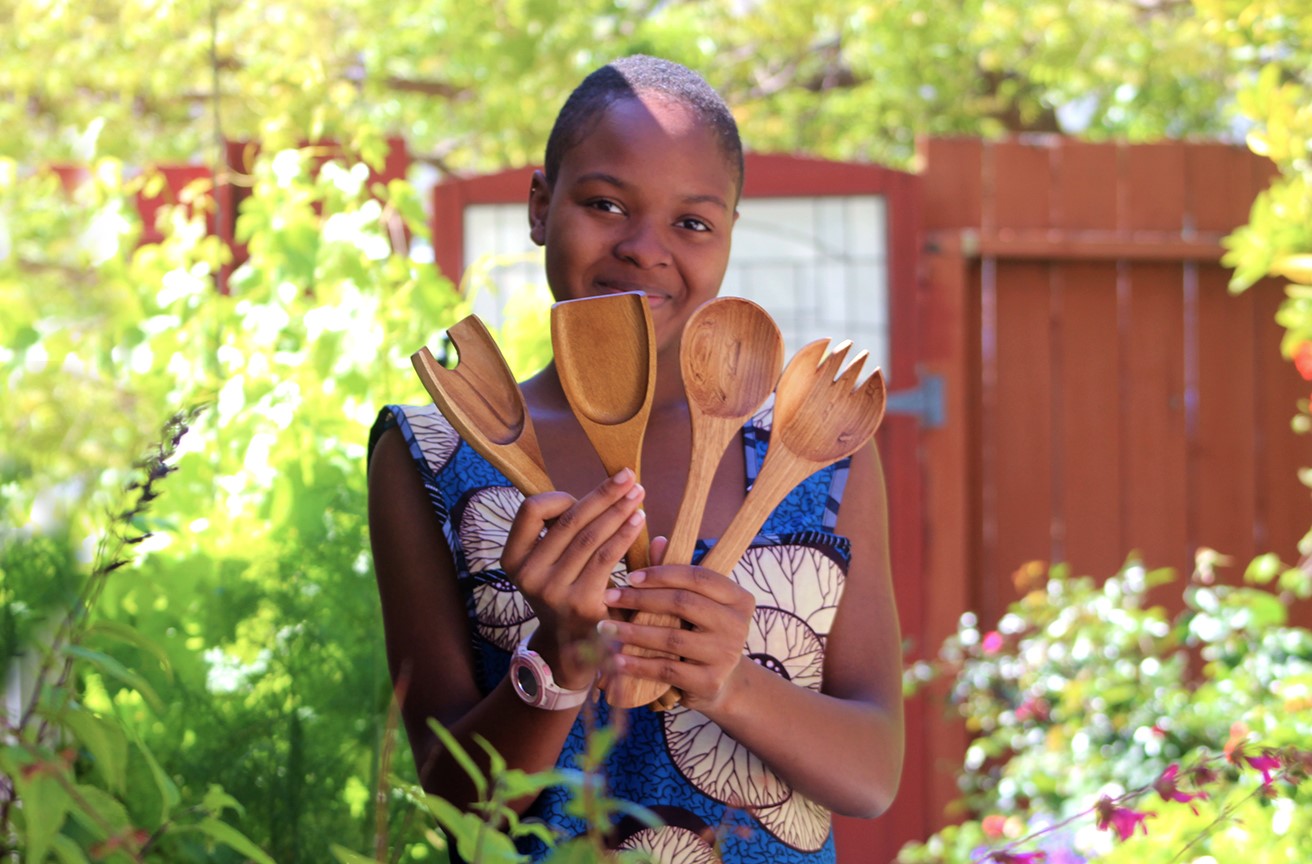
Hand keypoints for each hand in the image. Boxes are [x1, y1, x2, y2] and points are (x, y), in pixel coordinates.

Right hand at [500, 468, 645, 689]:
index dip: (559, 496)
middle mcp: (528, 575)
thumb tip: (606, 494)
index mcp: (513, 559)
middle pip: (569, 520)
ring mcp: (553, 591)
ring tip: (638, 495)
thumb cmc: (568, 595)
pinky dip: (624, 535)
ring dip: (617, 510)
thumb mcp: (554, 564)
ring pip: (590, 536)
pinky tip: (639, 521)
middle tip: (628, 477)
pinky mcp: (582, 603)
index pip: (530, 510)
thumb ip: (571, 531)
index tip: (583, 496)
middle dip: (602, 494)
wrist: (571, 652)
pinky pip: (606, 557)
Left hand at [599, 560, 754, 712]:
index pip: (698, 577)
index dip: (662, 574)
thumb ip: (675, 576)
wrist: (719, 683)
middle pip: (683, 603)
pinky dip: (638, 664)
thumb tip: (657, 541)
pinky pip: (667, 669)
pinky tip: (616, 659)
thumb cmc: (699, 633)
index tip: (629, 577)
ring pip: (672, 638)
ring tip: (604, 629)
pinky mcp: (710, 681)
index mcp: (738, 598)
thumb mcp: (692, 604)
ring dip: (633, 632)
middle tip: (609, 598)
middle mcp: (737, 625)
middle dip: (641, 599)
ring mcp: (726, 655)